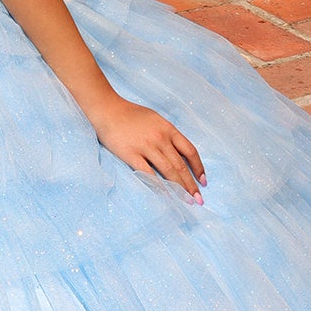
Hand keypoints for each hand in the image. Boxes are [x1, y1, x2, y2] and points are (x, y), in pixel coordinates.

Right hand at [90, 94, 205, 199]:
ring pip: (168, 171)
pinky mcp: (131, 154)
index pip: (190, 151)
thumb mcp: (156, 120)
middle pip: (181, 165)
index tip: (203, 181)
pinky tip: (166, 196)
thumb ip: (168, 135)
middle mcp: (160, 138)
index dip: (199, 168)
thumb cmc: (131, 114)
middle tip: (198, 200)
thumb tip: (179, 153)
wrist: (108, 109)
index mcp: (168, 129)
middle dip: (191, 184)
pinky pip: (148, 173)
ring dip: (179, 188)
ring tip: (186, 201)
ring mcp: (146, 147)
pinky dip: (159, 186)